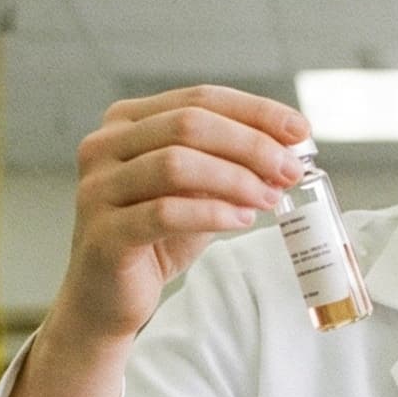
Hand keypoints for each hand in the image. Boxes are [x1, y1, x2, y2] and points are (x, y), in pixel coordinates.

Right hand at [52, 84, 309, 344]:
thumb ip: (230, 165)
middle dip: (250, 144)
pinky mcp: (104, 233)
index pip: (200, 98)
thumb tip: (289, 151)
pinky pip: (166, 212)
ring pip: (176, 164)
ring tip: (270, 198)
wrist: (108, 298)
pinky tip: (242, 220)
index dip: (255, 111)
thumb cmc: (155, 238)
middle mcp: (103, 146)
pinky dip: (213, 213)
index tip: (300, 130)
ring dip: (235, 179)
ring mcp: (97, 189)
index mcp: (126, 122)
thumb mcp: (197, 191)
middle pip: (189, 124)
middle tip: (290, 169)